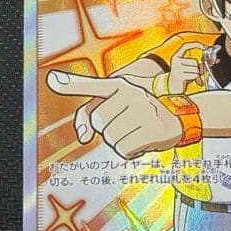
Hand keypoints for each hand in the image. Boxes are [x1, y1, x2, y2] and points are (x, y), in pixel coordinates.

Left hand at [46, 70, 183, 159]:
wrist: (179, 118)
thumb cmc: (140, 113)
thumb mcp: (117, 106)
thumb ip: (89, 116)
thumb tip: (82, 137)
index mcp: (119, 85)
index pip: (93, 85)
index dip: (70, 84)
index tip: (52, 79)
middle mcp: (131, 93)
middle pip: (99, 123)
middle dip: (109, 130)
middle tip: (129, 124)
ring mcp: (144, 110)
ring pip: (111, 138)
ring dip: (121, 141)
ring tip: (137, 131)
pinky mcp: (152, 129)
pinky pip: (124, 150)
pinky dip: (131, 151)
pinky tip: (143, 141)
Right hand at [167, 42, 205, 93]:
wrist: (173, 88)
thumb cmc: (182, 76)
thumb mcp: (188, 68)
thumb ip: (199, 63)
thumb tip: (214, 60)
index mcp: (176, 56)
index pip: (186, 46)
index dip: (196, 44)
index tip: (204, 47)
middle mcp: (175, 61)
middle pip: (194, 61)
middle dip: (198, 68)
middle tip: (195, 73)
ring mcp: (177, 68)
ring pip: (196, 69)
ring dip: (197, 74)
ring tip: (191, 77)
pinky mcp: (179, 76)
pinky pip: (195, 75)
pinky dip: (196, 79)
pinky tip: (191, 80)